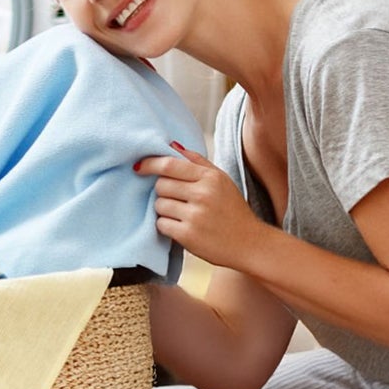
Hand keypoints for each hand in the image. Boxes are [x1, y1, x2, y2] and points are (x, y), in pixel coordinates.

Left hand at [134, 142, 264, 269]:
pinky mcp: (188, 235)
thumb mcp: (222, 180)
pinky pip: (161, 224)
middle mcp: (203, 194)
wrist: (249, 243)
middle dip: (163, 192)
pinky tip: (181, 227)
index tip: (139, 168)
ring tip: (182, 215)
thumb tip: (172, 145)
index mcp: (210, 177)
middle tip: (177, 200)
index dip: (150, 164)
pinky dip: (167, 226)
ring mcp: (195, 215)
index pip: (169, 165)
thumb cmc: (233, 210)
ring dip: (164, 210)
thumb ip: (198, 161)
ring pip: (159, 205)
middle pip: (161, 185)